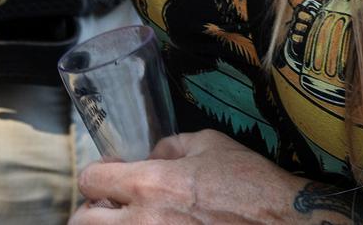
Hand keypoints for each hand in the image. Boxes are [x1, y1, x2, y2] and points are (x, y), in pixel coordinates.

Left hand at [72, 131, 322, 223]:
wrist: (281, 223)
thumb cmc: (250, 185)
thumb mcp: (210, 145)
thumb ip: (171, 147)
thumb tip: (152, 156)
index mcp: (149, 184)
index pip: (90, 179)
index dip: (97, 175)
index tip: (109, 178)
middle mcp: (143, 222)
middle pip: (81, 222)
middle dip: (90, 212)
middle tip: (109, 209)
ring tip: (134, 221)